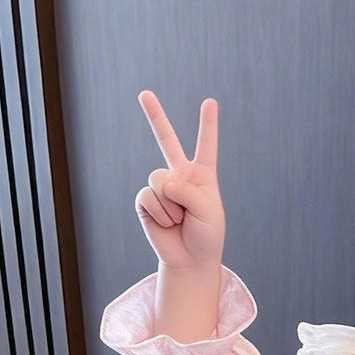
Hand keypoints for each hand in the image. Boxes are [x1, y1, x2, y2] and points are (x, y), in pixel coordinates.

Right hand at [134, 90, 224, 269]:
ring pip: (159, 179)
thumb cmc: (207, 236)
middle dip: (155, 116)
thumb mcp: (208, 211)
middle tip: (144, 93)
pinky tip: (167, 223)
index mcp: (202, 176)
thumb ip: (188, 191)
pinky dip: (160, 213)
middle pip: (166, 141)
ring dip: (172, 205)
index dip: (207, 124)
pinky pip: (148, 197)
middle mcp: (180, 176)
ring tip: (180, 220)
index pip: (206, 146)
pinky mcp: (146, 201)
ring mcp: (161, 187)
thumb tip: (163, 183)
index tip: (210, 102)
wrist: (190, 261)